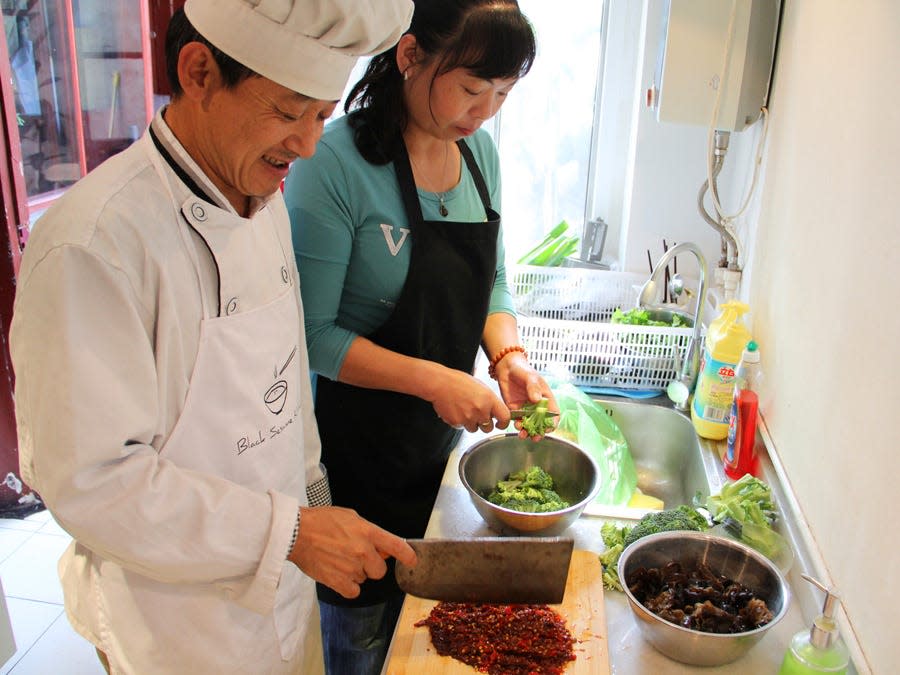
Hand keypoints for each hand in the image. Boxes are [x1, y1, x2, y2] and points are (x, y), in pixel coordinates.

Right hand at [289, 506, 416, 598]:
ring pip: (364, 579)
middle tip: (357, 558)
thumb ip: (368, 531)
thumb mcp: (349, 517)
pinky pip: (353, 591)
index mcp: (367, 532)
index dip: (407, 555)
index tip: (412, 561)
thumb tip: (381, 546)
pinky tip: (337, 574)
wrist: (296, 533)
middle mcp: (362, 551)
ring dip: (356, 574)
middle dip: (372, 566)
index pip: (396, 546)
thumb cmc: (321, 521)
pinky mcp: (337, 581)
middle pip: (380, 570)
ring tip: (339, 560)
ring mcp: (351, 568)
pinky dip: (347, 586)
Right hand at [428, 367, 508, 432]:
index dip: (503, 423)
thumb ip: (489, 400)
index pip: (505, 417)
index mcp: (489, 399)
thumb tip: (494, 410)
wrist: (439, 384)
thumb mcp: (480, 386)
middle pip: (489, 428)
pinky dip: (460, 422)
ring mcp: (468, 418)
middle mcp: (481, 410)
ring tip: (464, 410)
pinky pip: (462, 427)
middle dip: (484, 424)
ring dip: (471, 423)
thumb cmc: (458, 382)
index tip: (500, 424)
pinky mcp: (457, 423)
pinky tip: (456, 410)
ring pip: (475, 429)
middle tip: (477, 415)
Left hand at [495, 355, 558, 440]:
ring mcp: (526, 409)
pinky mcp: (515, 410)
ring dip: (527, 431)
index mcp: (546, 399)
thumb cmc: (523, 370)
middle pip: (541, 423)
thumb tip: (537, 400)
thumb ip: (534, 388)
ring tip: (522, 434)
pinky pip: (518, 420)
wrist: (507, 367)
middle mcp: (537, 406)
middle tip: (534, 438)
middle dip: (539, 432)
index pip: (553, 415)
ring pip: (529, 425)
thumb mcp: (531, 377)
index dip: (552, 424)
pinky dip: (518, 425)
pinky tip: (516, 425)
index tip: (548, 429)